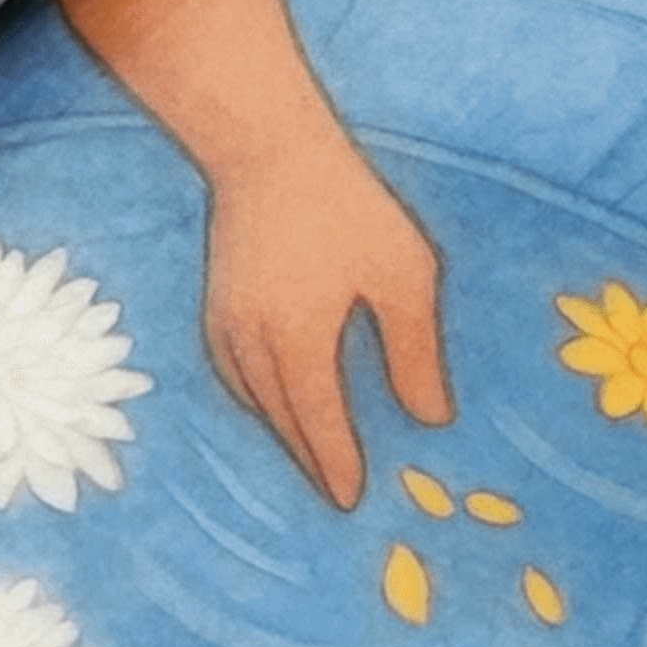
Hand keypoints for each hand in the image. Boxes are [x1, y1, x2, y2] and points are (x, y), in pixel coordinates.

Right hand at [200, 126, 452, 505]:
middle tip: (332, 492)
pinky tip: (271, 399)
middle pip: (282, 418)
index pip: (319, 420)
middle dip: (309, 458)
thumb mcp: (402, 275)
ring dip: (281, 431)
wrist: (267, 148)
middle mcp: (253, 342)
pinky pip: (232, 373)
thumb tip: (430, 418)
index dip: (337, 462)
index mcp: (300, 340)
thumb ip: (414, 351)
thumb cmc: (345, 206)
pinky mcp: (215, 303)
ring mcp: (226, 323)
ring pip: (253, 399)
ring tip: (309, 454)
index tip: (352, 498)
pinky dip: (255, 399)